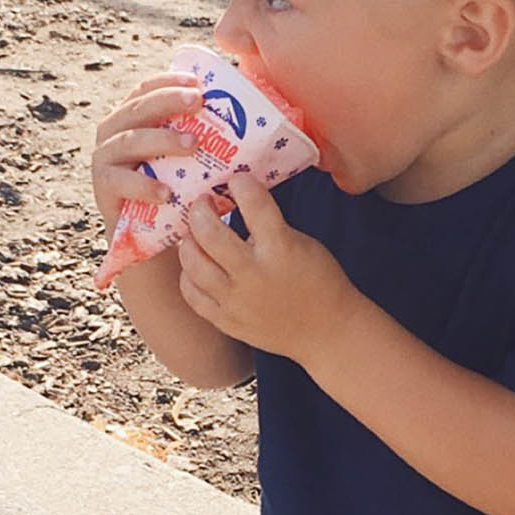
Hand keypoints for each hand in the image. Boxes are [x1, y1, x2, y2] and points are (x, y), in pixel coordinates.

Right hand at [91, 72, 203, 231]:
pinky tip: (166, 193)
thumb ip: (201, 134)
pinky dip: (144, 185)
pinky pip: (121, 181)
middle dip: (168, 101)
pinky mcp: (102, 189)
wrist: (152, 238)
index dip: (169, 81)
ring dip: (162, 139)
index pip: (146, 89)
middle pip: (138, 108)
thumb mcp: (187, 158)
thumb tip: (250, 114)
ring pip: (131, 140)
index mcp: (132, 117)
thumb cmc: (176, 189)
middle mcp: (114, 132)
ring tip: (192, 145)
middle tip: (198, 102)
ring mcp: (105, 160)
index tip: (198, 82)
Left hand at [176, 173, 352, 359]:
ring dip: (189, 240)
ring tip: (195, 233)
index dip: (241, 184)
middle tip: (203, 203)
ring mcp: (236, 301)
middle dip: (200, 209)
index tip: (237, 181)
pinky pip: (192, 294)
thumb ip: (268, 226)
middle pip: (209, 232)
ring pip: (192, 262)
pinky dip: (189, 274)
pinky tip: (196, 265)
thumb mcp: (302, 244)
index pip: (253, 203)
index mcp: (280, 248)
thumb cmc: (318, 282)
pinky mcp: (226, 321)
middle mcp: (254, 274)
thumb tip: (236, 204)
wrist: (325, 332)